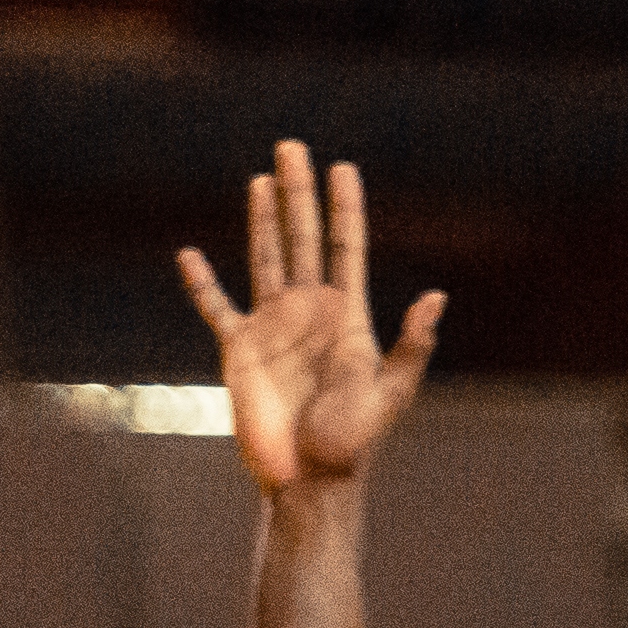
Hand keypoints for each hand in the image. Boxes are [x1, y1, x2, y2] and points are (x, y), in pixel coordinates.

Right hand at [178, 142, 438, 495]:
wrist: (308, 481)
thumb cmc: (354, 444)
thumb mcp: (391, 394)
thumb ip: (412, 347)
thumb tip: (436, 297)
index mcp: (347, 316)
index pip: (345, 246)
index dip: (344, 207)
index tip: (343, 167)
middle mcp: (309, 312)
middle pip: (302, 237)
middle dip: (299, 192)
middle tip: (292, 146)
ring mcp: (273, 328)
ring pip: (265, 257)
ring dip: (262, 219)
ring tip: (261, 179)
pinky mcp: (239, 350)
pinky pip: (217, 306)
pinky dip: (203, 282)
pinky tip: (190, 254)